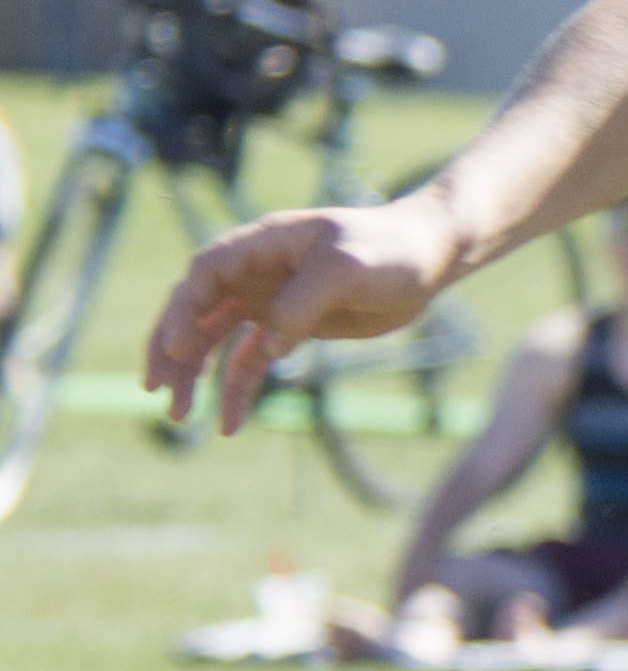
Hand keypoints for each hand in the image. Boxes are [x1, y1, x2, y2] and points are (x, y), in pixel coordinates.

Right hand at [145, 199, 468, 435]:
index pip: (205, 275)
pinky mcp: (288, 327)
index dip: (184, 310)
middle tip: (157, 390)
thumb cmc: (389, 249)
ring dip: (195, 377)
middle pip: (195, 311)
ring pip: (214, 340)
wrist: (428, 258)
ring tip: (181, 417)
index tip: (178, 348)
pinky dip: (237, 390)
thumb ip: (303, 302)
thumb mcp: (347, 268)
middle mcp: (254, 273)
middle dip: (172, 350)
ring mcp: (268, 301)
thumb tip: (270, 347)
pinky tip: (231, 425)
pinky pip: (250, 361)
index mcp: (260, 245)